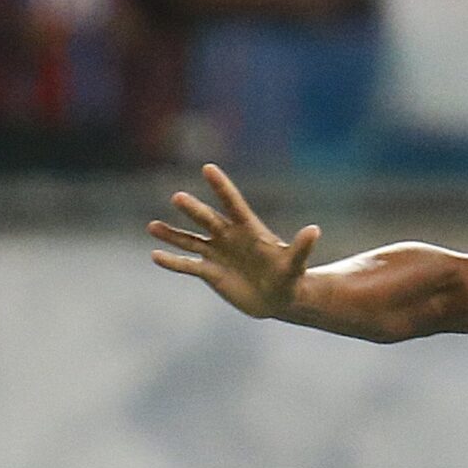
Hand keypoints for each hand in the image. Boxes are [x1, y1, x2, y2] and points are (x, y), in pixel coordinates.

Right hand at [148, 163, 321, 319]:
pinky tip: (156, 255)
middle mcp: (228, 236)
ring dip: (173, 234)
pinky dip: (173, 261)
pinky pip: (188, 265)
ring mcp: (217, 253)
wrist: (277, 299)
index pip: (232, 203)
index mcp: (248, 229)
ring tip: (152, 226)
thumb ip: (301, 248)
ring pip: (190, 240)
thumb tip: (314, 230)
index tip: (208, 168)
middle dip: (194, 210)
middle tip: (178, 197)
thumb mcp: (294, 265)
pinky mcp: (210, 272)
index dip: (221, 187)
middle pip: (208, 220)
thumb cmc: (289, 278)